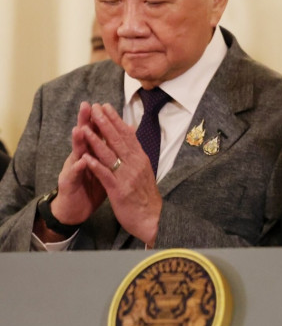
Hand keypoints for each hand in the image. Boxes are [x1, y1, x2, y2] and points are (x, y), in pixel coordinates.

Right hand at [50, 102, 107, 227]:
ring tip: (80, 128)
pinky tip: (82, 160)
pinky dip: (79, 167)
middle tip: (87, 106)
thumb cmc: (91, 186)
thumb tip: (123, 137)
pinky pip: (74, 175)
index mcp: (91, 153)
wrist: (75, 209)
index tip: (104, 104)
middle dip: (86, 122)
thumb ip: (110, 152)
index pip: (96, 133)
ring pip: (76, 153)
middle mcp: (80, 157)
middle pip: (84, 137)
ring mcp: (73, 169)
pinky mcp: (69, 183)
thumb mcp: (104, 167)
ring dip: (78, 141)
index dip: (100, 120)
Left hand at [80, 103, 161, 246]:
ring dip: (97, 140)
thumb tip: (132, 136)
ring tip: (86, 128)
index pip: (127, 135)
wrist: (153, 219)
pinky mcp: (119, 191)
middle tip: (95, 108)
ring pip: (110, 155)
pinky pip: (106, 175)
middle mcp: (135, 164)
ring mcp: (127, 177)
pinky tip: (86, 157)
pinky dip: (96, 166)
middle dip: (105, 123)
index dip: (115, 120)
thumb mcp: (144, 171)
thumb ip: (136, 154)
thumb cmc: (146, 196)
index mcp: (140, 158)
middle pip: (118, 140)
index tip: (105, 106)